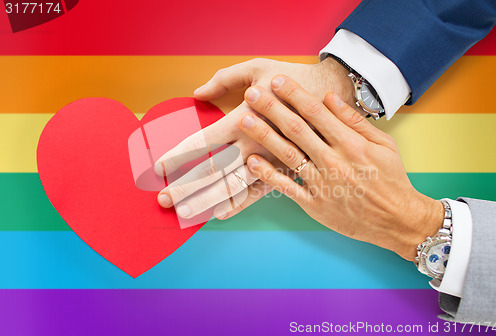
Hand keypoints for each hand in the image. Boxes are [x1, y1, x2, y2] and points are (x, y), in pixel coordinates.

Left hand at [155, 58, 354, 220]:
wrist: (336, 95)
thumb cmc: (295, 79)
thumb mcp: (259, 68)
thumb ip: (225, 79)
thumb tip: (197, 93)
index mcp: (244, 118)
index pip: (202, 141)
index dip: (178, 155)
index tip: (159, 167)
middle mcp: (254, 144)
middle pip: (212, 171)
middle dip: (185, 187)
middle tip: (162, 201)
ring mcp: (270, 161)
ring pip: (233, 188)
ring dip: (207, 201)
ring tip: (184, 214)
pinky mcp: (287, 171)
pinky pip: (260, 193)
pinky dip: (239, 205)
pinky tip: (220, 214)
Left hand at [239, 75, 443, 260]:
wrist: (397, 220)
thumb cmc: (391, 179)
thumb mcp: (382, 144)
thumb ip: (354, 120)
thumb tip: (329, 97)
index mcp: (351, 143)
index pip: (317, 112)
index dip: (295, 94)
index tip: (278, 80)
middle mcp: (334, 161)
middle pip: (297, 130)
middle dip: (272, 108)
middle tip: (252, 93)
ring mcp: (322, 184)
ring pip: (288, 155)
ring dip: (264, 136)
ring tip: (245, 120)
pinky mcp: (314, 205)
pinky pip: (287, 188)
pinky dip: (268, 175)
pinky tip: (252, 161)